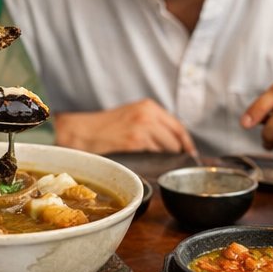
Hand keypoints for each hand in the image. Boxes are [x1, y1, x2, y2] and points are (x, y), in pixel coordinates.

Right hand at [54, 100, 196, 154]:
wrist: (82, 131)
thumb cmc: (106, 127)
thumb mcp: (132, 116)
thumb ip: (152, 123)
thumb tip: (172, 141)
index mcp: (149, 106)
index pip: (178, 126)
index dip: (186, 142)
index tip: (190, 153)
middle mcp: (149, 114)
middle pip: (176, 139)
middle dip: (177, 153)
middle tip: (176, 163)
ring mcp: (142, 127)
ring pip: (167, 149)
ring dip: (165, 159)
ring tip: (158, 164)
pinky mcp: (135, 141)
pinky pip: (153, 154)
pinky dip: (154, 162)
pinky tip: (147, 164)